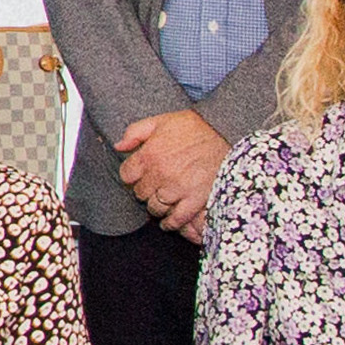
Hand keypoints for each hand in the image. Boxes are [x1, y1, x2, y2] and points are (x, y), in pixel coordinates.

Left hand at [115, 109, 228, 235]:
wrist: (225, 133)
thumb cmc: (194, 127)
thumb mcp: (161, 121)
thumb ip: (135, 132)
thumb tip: (119, 146)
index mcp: (149, 155)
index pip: (126, 175)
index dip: (132, 175)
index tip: (140, 175)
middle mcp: (160, 174)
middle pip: (140, 193)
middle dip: (145, 189)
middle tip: (155, 186)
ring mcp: (177, 189)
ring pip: (155, 208)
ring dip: (157, 205)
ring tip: (163, 199)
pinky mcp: (195, 199)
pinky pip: (176, 219)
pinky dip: (171, 223)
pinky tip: (168, 221)